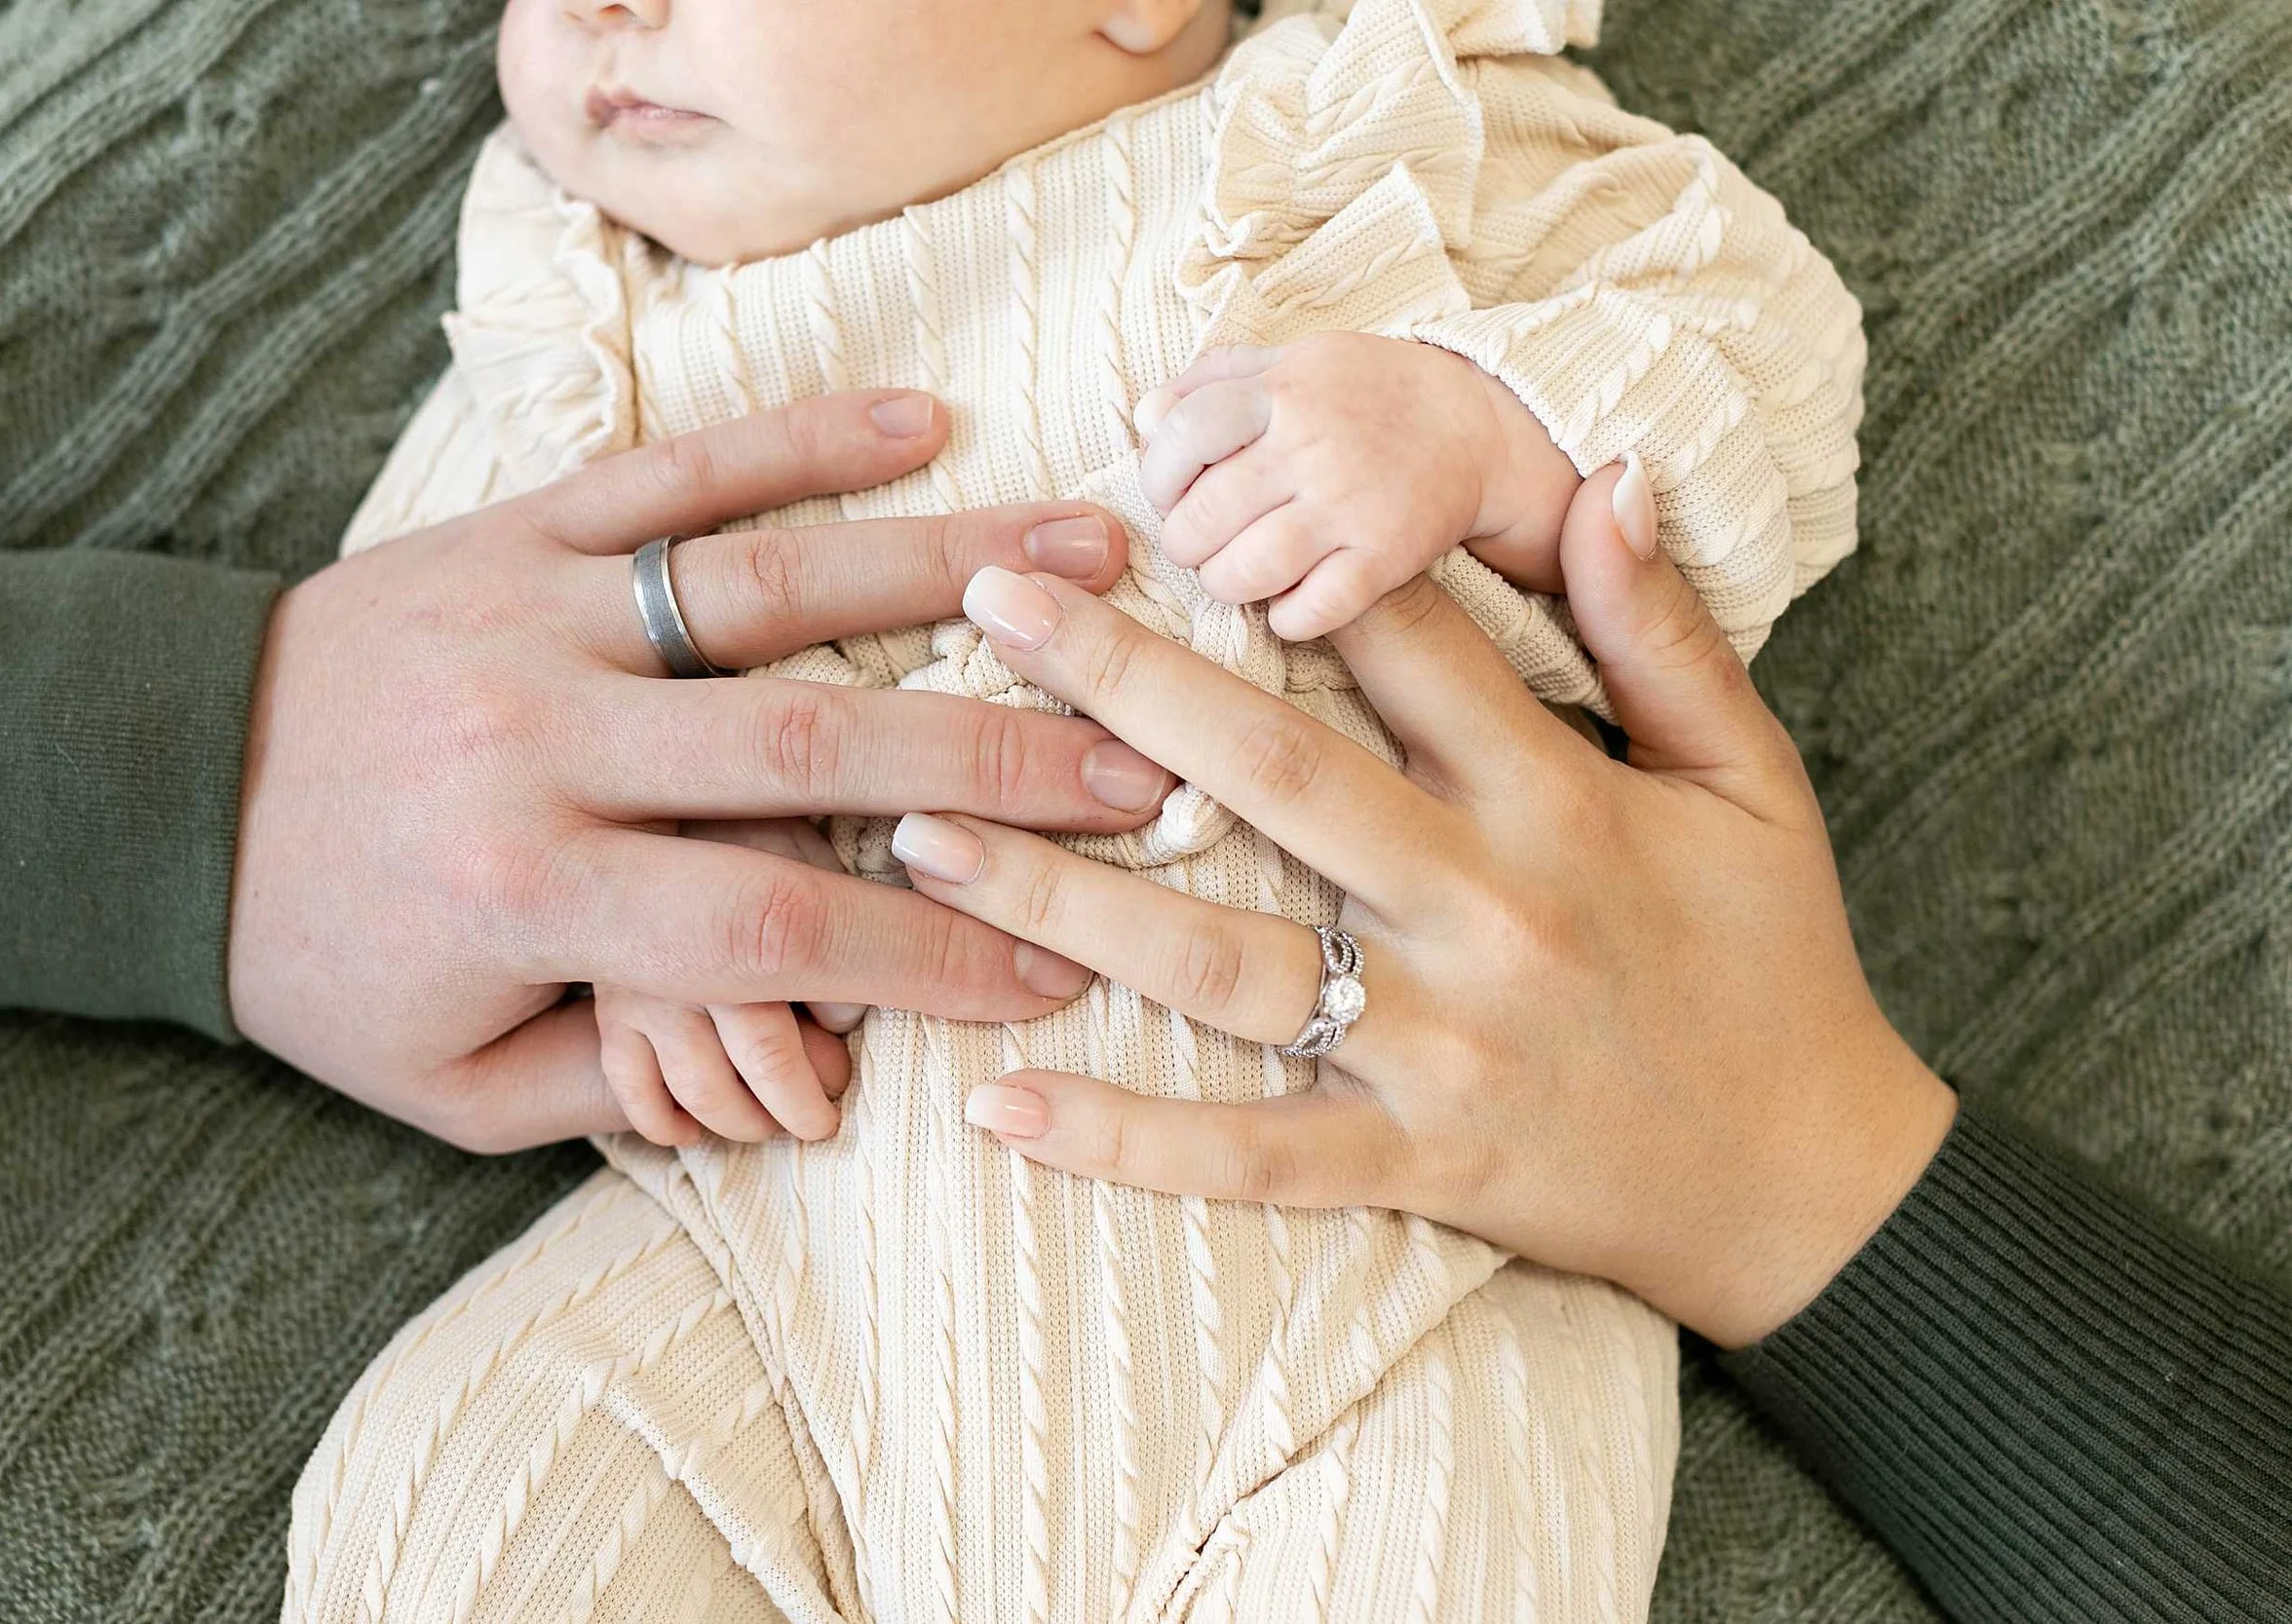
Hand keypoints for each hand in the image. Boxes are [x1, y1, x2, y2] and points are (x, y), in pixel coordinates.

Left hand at [228, 389, 1172, 1154]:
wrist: (147, 793)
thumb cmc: (324, 957)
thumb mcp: (453, 1083)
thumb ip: (631, 1091)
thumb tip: (812, 1068)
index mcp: (529, 894)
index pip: (772, 926)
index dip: (929, 955)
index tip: (1057, 968)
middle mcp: (540, 742)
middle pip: (806, 744)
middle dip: (994, 759)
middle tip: (1142, 769)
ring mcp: (529, 614)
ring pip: (766, 583)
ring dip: (944, 567)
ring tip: (1092, 558)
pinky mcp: (510, 528)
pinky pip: (670, 474)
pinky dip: (799, 441)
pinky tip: (922, 422)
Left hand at [903, 467, 1955, 1346]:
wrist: (1810, 1185)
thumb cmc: (1771, 960)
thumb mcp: (1752, 777)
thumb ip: (1667, 630)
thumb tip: (1609, 473)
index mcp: (1561, 798)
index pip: (1406, 647)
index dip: (1277, 559)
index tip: (1145, 494)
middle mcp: (1485, 911)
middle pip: (1279, 776)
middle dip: (1123, 681)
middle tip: (987, 600)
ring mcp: (1438, 1047)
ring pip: (1225, 962)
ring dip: (1065, 897)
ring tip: (924, 830)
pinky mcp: (1413, 1161)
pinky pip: (1250, 1155)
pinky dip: (1126, 1139)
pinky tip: (1001, 1108)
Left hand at [1136, 334, 1580, 640]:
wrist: (1475, 427)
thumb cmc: (1366, 394)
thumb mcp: (1295, 359)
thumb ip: (1214, 379)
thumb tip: (1144, 418)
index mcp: (1284, 390)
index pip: (1184, 433)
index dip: (1158, 474)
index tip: (1169, 492)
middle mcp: (1314, 448)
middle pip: (1202, 519)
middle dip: (1184, 543)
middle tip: (1198, 543)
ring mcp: (1350, 507)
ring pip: (1245, 573)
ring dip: (1223, 584)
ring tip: (1233, 573)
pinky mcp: (1386, 559)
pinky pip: (1311, 611)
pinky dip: (1285, 619)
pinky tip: (1286, 603)